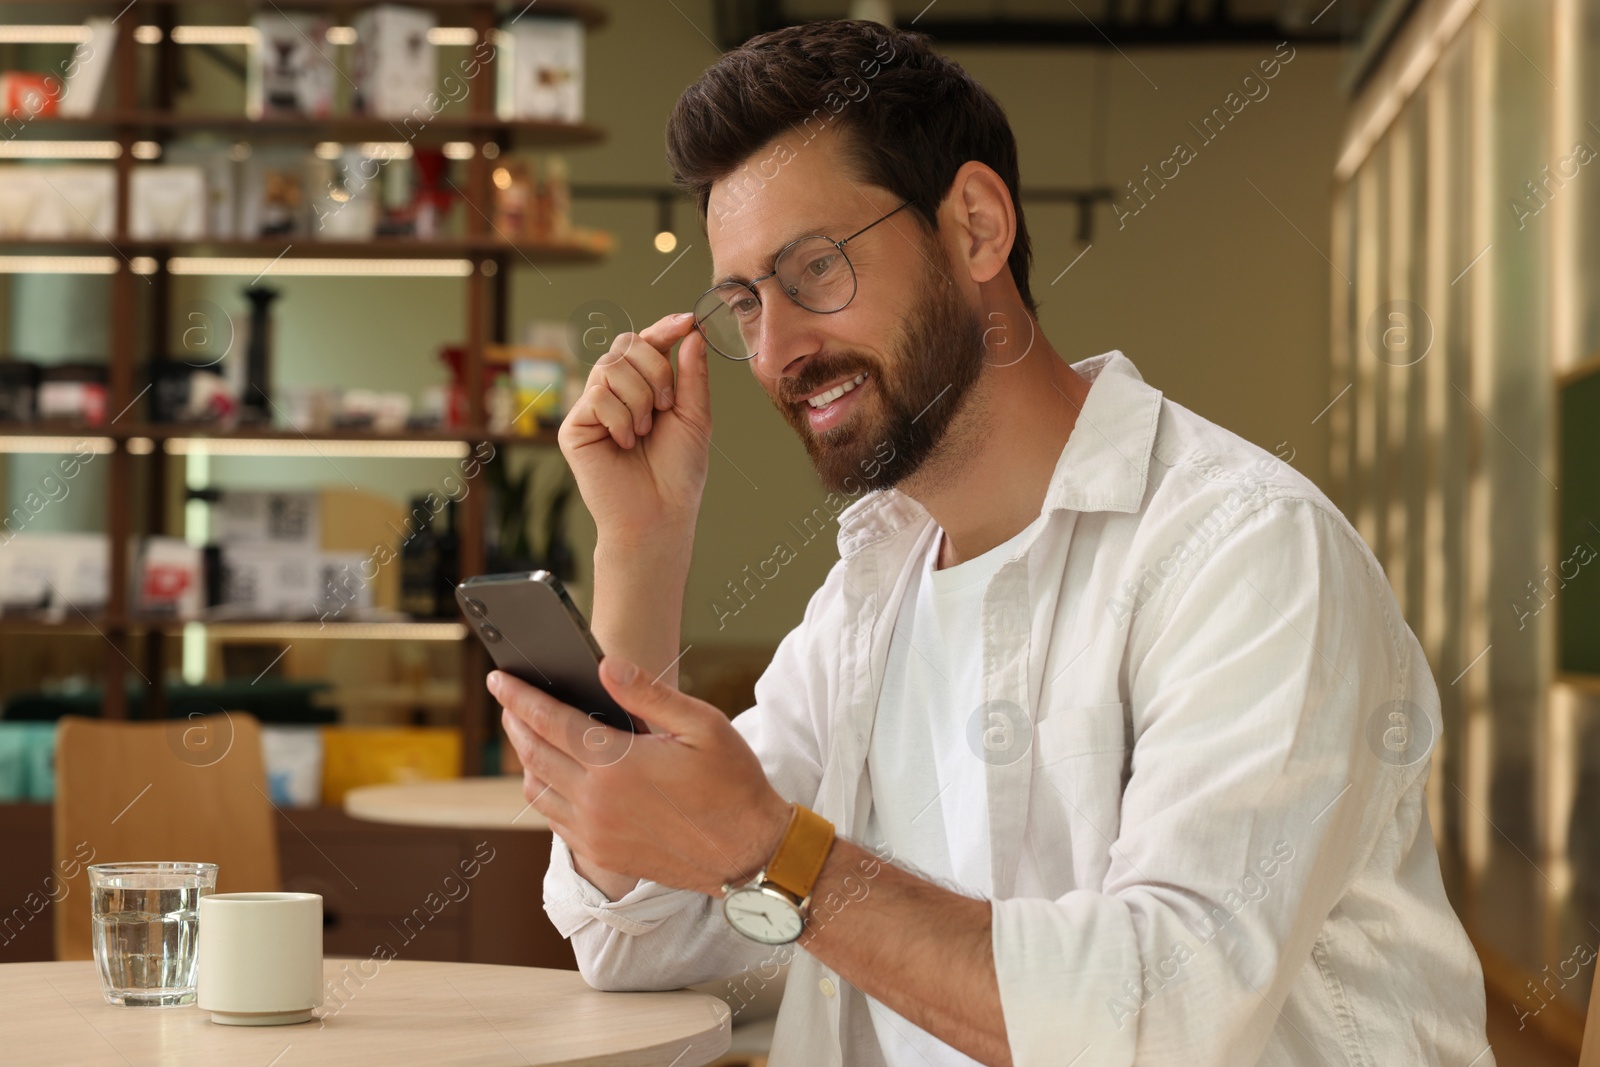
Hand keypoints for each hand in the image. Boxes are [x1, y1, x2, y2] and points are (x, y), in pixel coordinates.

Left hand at [493, 656, 790, 897]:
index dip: (520, 696)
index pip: (550, 721)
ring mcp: (595, 832)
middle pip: (533, 754)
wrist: (748, 852)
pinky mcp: (601, 853)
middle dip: (515, 721)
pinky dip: (543, 792)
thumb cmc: (732, 783)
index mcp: (618, 765)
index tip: (499, 679)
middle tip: (507, 699)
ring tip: (527, 734)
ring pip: (536, 790)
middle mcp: (597, 801)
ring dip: (525, 758)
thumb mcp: (702, 725)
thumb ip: (649, 694)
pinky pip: (553, 819)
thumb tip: (605, 666)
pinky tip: (553, 775)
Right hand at [557, 312, 711, 551]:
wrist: (660, 514)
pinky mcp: (574, 427)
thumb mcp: (695, 416)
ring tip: (643, 432)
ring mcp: (592, 408)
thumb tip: (691, 332)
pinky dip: (620, 418)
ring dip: (640, 400)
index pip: (647, 342)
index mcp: (644, 386)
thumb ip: (692, 374)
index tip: (688, 321)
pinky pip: (597, 395)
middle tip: (666, 407)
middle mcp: (615, 392)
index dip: (665, 327)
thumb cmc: (678, 472)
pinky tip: (624, 444)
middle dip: (656, 370)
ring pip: (611, 367)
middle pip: (627, 345)